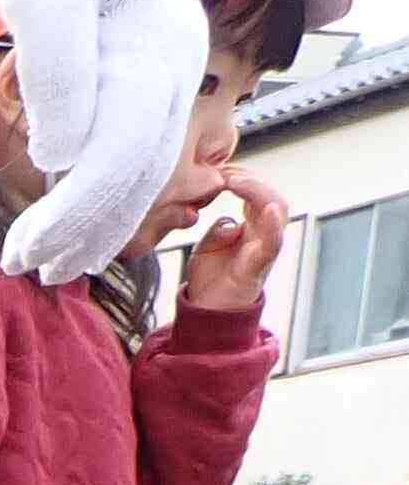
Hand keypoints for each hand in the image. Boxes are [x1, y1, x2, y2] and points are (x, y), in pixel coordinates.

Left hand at [0, 0, 206, 284]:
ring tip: (53, 263)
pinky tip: (73, 215)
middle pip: (139, 173)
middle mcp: (175, 69)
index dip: (71, 216)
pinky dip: (109, 190)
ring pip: (148, 166)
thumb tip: (64, 156)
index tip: (22, 251)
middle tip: (30, 272)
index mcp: (150, 54)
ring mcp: (173, 71)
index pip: (118, 158)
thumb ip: (58, 72)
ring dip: (100, 222)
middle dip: (85, 232)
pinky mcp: (156, 72)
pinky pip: (142, 146)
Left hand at [178, 174, 288, 315]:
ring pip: (277, 213)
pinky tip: (269, 211)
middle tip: (227, 174)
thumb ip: (218, 228)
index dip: (243, 178)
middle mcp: (263, 235)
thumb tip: (229, 221)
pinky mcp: (258, 267)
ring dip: (259, 193)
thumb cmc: (211, 279)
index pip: (257, 193)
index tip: (220, 170)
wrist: (207, 313)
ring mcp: (264, 249)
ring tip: (237, 183)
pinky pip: (273, 244)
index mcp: (251, 227)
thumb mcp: (207, 246)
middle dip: (252, 181)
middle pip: (271, 197)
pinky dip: (274, 228)